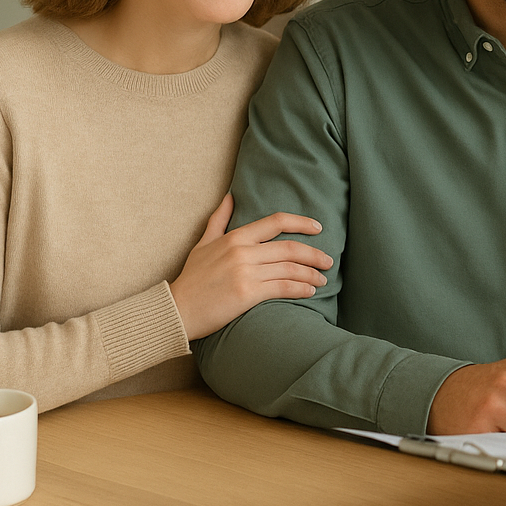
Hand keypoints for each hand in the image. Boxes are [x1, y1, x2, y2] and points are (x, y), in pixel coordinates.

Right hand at [170, 194, 333, 340]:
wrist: (177, 309)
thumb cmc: (191, 278)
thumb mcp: (203, 243)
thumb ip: (219, 220)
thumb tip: (230, 196)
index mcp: (235, 237)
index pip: (275, 222)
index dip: (301, 223)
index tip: (318, 227)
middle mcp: (242, 251)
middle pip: (290, 247)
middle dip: (314, 254)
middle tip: (328, 261)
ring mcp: (245, 272)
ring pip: (290, 268)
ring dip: (311, 274)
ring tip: (321, 280)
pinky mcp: (248, 293)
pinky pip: (284, 287)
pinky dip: (301, 288)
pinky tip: (310, 292)